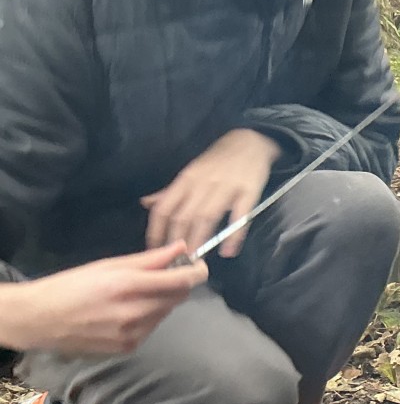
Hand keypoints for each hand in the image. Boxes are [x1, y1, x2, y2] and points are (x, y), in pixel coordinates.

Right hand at [0, 243, 206, 354]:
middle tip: (165, 275)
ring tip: (137, 294)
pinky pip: (152, 328)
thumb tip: (182, 248)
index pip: (180, 281)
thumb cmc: (72, 286)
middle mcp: (134, 312)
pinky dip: (149, 317)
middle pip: (178, 297)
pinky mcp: (128, 348)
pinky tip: (127, 312)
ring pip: (166, 313)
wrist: (40, 320)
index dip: (196, 272)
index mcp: (127, 286)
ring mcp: (132, 334)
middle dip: (178, 284)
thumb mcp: (107, 265)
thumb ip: (149, 259)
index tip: (200, 266)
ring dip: (162, 301)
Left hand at [142, 129, 280, 257]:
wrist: (249, 142)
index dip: (157, 231)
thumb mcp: (191, 172)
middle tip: (175, 261)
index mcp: (186, 179)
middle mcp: (202, 183)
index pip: (164, 208)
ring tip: (195, 258)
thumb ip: (170, 191)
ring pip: (206, 217)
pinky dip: (233, 235)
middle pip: (183, 216)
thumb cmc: (217, 160)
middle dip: (176, 240)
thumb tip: (146, 204)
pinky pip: (239, 216)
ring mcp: (226, 188)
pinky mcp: (248, 192)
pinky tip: (228, 251)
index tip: (155, 249)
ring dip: (199, 239)